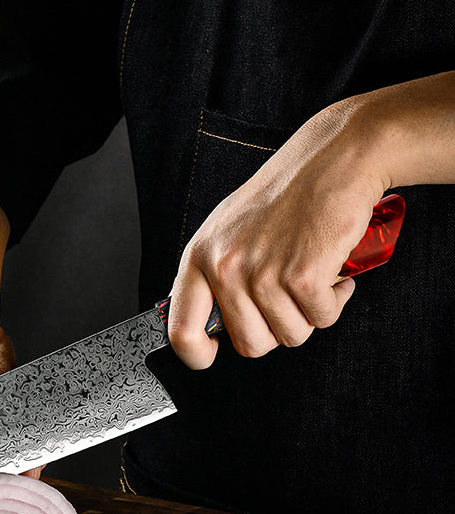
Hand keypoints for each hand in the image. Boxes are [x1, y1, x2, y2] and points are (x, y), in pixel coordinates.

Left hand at [168, 99, 385, 368]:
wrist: (333, 159)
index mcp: (199, 258)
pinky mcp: (302, 275)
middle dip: (276, 331)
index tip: (212, 355)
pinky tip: (333, 273)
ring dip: (308, 314)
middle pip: (249, 345)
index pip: (180, 330)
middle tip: (288, 300)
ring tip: (311, 278)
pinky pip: (321, 319)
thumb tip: (208, 325)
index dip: (196, 355)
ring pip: (289, 336)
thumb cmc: (283, 195)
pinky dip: (333, 302)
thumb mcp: (227, 231)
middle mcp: (224, 268)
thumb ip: (213, 276)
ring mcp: (262, 273)